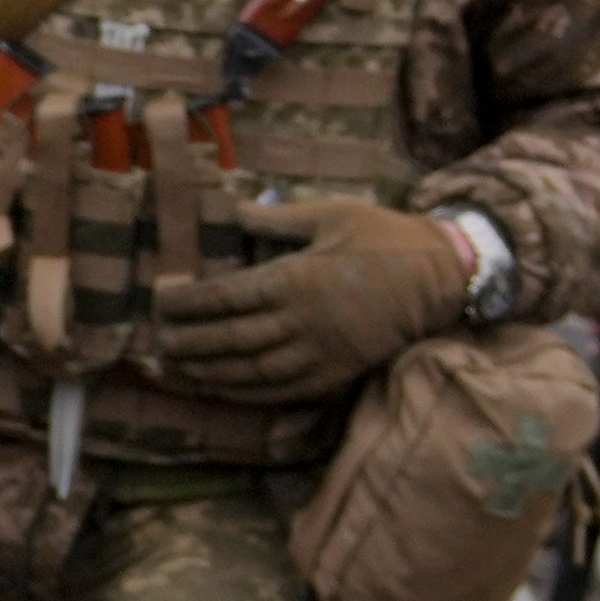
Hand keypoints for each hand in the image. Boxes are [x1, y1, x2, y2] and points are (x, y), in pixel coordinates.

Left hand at [144, 194, 469, 404]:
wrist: (444, 274)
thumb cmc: (385, 236)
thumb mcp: (330, 215)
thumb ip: (273, 218)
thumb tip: (228, 208)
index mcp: (294, 278)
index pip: (223, 296)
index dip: (185, 303)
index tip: (159, 301)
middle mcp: (300, 321)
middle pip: (227, 338)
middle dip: (185, 341)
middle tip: (155, 341)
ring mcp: (318, 352)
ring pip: (247, 370)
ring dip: (206, 372)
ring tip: (177, 367)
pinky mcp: (335, 373)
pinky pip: (280, 390)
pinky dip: (244, 392)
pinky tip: (220, 387)